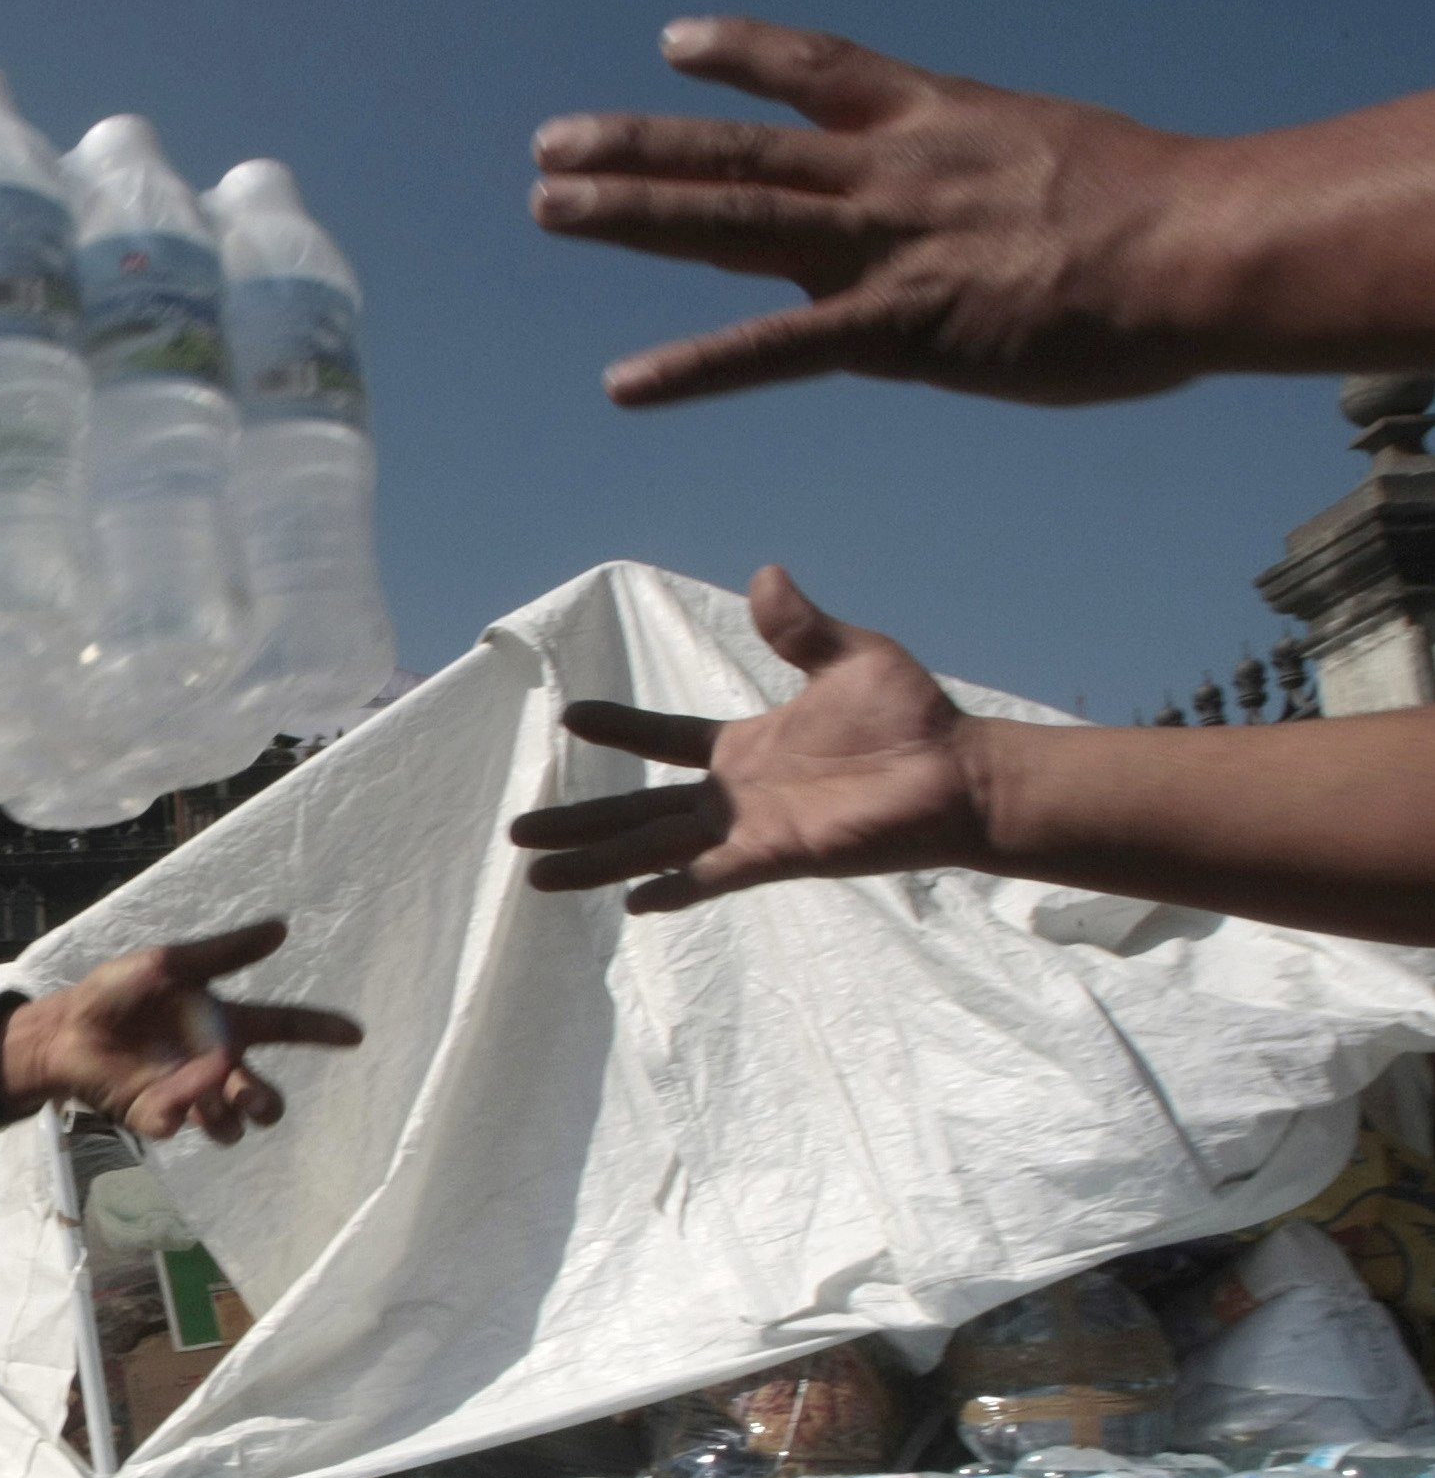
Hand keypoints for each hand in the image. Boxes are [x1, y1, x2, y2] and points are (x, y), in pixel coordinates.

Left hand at [0, 921, 362, 1144]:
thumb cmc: (117, 993)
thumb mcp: (169, 964)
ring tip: (207, 1102)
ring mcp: (187, 1094)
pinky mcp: (155, 1115)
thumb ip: (222, 954)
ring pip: (230, 1123)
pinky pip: (178, 1124)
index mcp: (224, 1022)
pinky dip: (174, 1114)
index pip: (284, 1026)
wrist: (64, 1029)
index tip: (355, 1033)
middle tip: (249, 1096)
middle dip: (265, 1101)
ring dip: (226, 1116)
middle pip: (263, 1093)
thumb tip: (280, 929)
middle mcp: (214, 1064)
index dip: (321, 1029)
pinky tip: (161, 1101)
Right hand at [510, 567, 992, 911]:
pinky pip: (711, 875)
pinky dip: (673, 889)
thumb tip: (767, 574)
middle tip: (517, 831)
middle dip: (577, 820)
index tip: (569, 715)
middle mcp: (736, 794)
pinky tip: (630, 904)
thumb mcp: (850, 656)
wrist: (961, 774)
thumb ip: (799, 627)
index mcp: (746, 747)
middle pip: (636, 809)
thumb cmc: (913, 720)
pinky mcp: (775, 855)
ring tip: (539, 877)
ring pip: (653, 847)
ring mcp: (750, 829)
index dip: (621, 728)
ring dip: (597, 860)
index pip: (665, 740)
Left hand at [531, 17, 1213, 406]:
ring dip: (631, 213)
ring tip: (547, 206)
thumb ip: (987, 174)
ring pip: (727, 219)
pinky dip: (693, 369)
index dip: (740, 55)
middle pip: (735, 149)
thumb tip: (979, 199)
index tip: (675, 43)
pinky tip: (624, 386)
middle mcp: (884, 171)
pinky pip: (769, 351)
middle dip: (638, 146)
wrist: (1196, 247)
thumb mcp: (1055, 157)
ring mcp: (878, 246)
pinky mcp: (893, 328)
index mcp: (930, 121)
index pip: (816, 72)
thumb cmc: (1155, 211)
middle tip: (552, 144)